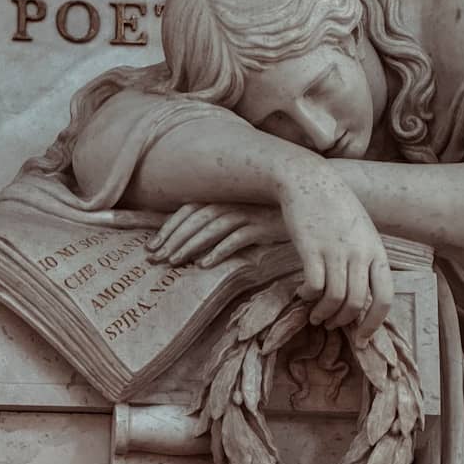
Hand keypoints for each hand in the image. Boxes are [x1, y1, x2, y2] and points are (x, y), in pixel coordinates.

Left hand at [146, 203, 287, 266]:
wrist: (312, 206)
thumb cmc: (275, 215)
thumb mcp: (246, 217)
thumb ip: (225, 225)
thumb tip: (198, 244)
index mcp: (226, 197)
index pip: (189, 210)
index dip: (168, 228)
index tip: (152, 247)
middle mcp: (233, 202)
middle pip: (195, 219)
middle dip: (172, 239)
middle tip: (155, 259)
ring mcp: (248, 212)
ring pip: (211, 227)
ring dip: (190, 245)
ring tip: (174, 262)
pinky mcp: (263, 225)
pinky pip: (236, 237)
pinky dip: (219, 250)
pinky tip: (204, 265)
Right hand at [277, 165, 392, 342]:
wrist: (309, 180)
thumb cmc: (336, 207)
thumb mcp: (361, 231)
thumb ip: (365, 258)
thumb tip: (362, 294)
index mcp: (376, 251)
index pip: (385, 297)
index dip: (374, 323)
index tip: (362, 338)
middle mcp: (359, 253)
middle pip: (357, 303)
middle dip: (343, 321)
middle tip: (331, 324)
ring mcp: (336, 250)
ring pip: (335, 299)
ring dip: (323, 313)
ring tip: (315, 315)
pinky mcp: (311, 248)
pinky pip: (314, 285)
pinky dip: (309, 296)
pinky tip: (303, 293)